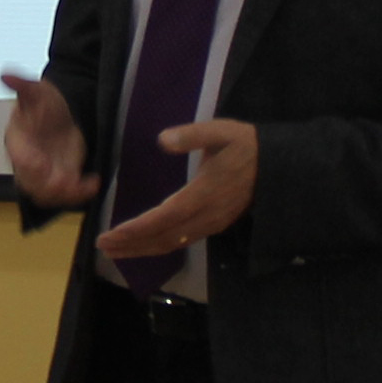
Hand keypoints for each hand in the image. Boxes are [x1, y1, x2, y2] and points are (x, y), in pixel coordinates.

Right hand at [0, 71, 97, 208]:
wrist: (61, 113)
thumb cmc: (44, 103)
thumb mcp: (36, 90)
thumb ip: (22, 85)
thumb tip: (6, 75)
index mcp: (17, 141)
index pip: (18, 156)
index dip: (27, 162)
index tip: (40, 163)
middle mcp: (28, 162)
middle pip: (30, 183)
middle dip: (47, 186)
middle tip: (65, 181)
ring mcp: (45, 174)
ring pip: (48, 195)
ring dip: (64, 194)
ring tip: (82, 184)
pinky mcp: (62, 178)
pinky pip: (67, 195)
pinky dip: (81, 193)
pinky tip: (93, 181)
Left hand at [96, 119, 260, 262]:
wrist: (278, 167)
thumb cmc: (246, 146)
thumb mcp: (221, 132)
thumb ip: (192, 136)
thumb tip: (163, 139)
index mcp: (203, 194)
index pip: (163, 217)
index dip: (136, 229)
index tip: (111, 233)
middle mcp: (206, 216)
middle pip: (163, 238)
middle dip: (131, 244)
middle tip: (102, 246)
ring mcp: (211, 224)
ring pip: (172, 243)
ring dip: (142, 249)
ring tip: (116, 250)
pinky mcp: (215, 226)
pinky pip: (182, 242)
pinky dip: (159, 246)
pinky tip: (145, 244)